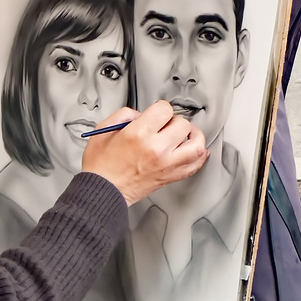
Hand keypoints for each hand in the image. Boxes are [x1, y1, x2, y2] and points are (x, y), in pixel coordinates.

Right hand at [81, 101, 208, 205]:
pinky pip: (194, 166)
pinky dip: (199, 157)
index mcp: (138, 134)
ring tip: (187, 134)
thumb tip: (139, 114)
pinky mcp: (169, 177)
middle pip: (182, 124)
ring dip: (194, 136)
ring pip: (196, 145)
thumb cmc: (100, 167)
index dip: (160, 109)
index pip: (165, 109)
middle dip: (173, 122)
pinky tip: (194, 150)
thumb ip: (123, 115)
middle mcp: (156, 149)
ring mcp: (166, 164)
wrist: (102, 191)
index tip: (156, 114)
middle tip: (165, 126)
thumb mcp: (102, 131)